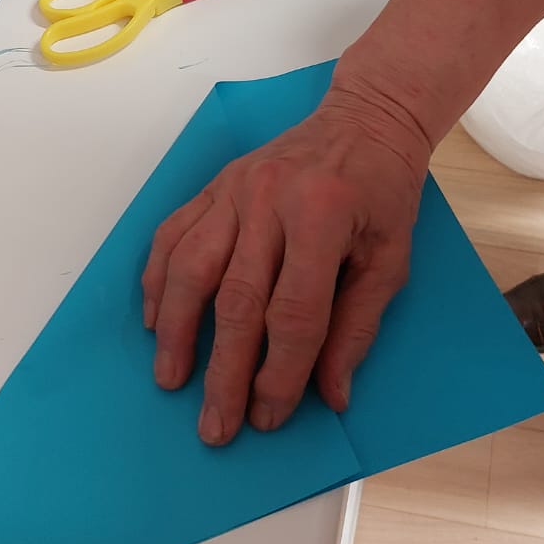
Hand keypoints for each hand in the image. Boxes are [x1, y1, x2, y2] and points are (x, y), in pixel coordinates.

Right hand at [142, 84, 429, 445]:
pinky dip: (156, 280)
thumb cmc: (384, 191)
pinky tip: (153, 320)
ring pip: (190, 268)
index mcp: (322, 217)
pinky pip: (173, 235)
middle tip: (216, 425)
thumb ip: (357, 326)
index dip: (279, 372)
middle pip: (236, 301)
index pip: (293, 313)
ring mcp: (235, 189)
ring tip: (170, 379)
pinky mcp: (215, 185)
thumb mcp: (390, 259)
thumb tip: (330, 394)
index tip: (269, 415)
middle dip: (223, 372)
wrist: (366, 118)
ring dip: (175, 331)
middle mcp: (270, 200)